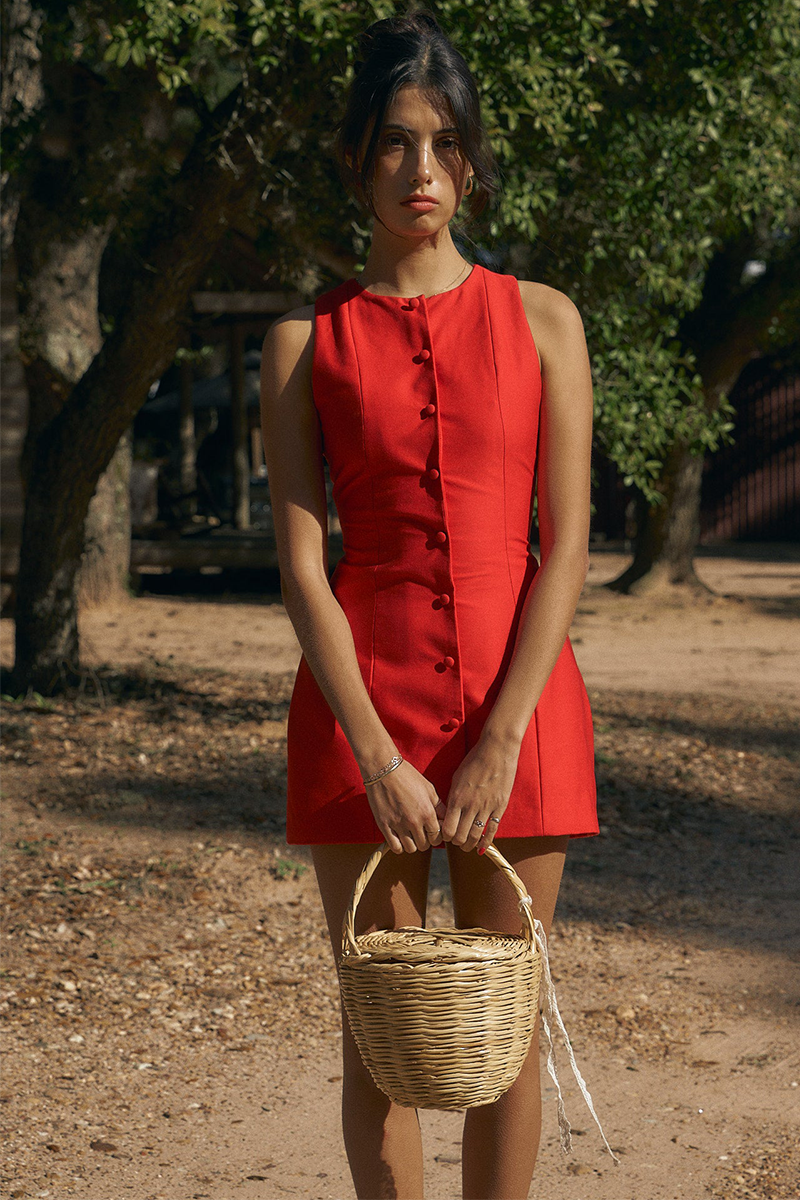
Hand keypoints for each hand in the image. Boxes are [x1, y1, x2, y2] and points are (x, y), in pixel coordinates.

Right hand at [364, 760, 443, 853]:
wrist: (383, 769)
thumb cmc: (407, 776)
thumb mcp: (428, 788)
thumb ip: (438, 806)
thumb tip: (445, 818)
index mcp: (427, 812)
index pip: (438, 837)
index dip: (437, 836)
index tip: (432, 831)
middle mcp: (414, 821)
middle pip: (425, 845)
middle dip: (425, 840)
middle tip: (421, 832)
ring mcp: (398, 825)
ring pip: (411, 849)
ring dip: (412, 844)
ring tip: (410, 835)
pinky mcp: (384, 826)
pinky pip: (395, 847)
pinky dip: (399, 846)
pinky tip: (399, 838)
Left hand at [440, 736, 519, 852]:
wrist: (496, 751)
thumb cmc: (474, 761)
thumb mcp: (457, 777)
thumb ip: (454, 796)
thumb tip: (450, 812)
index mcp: (457, 797)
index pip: (447, 827)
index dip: (445, 835)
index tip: (445, 835)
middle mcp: (470, 805)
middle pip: (460, 836)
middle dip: (456, 842)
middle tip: (456, 842)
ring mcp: (486, 807)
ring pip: (475, 836)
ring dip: (469, 845)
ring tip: (466, 846)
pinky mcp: (499, 807)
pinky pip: (492, 830)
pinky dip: (486, 842)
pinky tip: (481, 848)